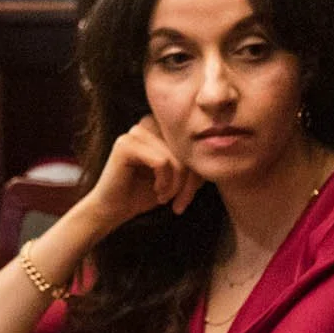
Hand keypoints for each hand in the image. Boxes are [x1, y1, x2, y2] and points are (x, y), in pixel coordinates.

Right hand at [83, 115, 201, 230]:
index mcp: (161, 127)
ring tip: (166, 197)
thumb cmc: (146, 193)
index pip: (193, 144)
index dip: (196, 173)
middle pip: (186, 149)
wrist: (114, 209)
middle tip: (180, 202)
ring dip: (176, 184)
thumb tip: (219, 155)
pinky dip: (164, 181)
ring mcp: (136, 132)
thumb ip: (194, 163)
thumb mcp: (178, 177)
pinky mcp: (126, 144)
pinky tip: (157, 191)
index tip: (188, 197)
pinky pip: (162, 161)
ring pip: (176, 156)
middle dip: (189, 181)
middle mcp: (148, 123)